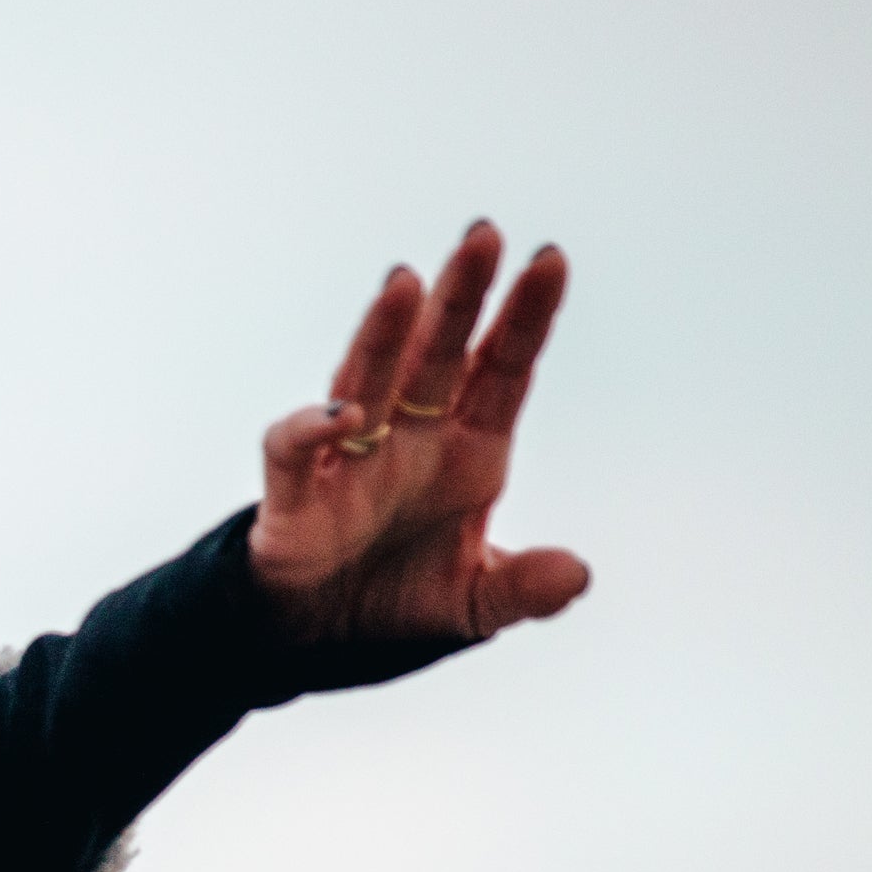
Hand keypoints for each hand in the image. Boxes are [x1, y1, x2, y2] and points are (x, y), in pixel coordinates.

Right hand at [252, 220, 590, 647]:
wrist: (313, 636)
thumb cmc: (395, 596)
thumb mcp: (476, 602)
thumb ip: (526, 589)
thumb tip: (577, 574)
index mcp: (467, 452)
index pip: (501, 369)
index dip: (524, 317)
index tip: (549, 260)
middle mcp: (409, 439)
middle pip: (438, 354)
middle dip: (460, 296)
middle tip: (482, 235)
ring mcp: (351, 459)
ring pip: (367, 378)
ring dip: (384, 333)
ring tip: (405, 282)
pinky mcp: (294, 496)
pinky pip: (294, 450)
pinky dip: (311, 430)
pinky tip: (342, 417)